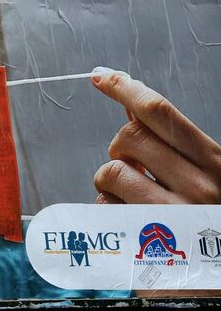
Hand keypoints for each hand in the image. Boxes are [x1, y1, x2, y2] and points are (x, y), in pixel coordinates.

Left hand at [91, 70, 220, 204]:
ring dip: (109, 180)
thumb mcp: (205, 171)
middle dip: (120, 147)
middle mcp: (197, 185)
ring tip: (130, 194)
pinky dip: (106, 205)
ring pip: (111, 171)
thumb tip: (131, 107)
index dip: (126, 89)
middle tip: (133, 165)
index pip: (161, 112)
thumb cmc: (208, 210)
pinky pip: (103, 205)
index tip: (101, 77)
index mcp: (214, 161)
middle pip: (130, 136)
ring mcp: (170, 213)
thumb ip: (171, 141)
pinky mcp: (143, 234)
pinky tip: (126, 214)